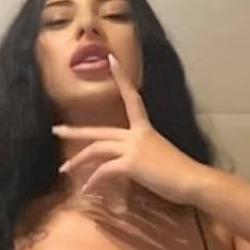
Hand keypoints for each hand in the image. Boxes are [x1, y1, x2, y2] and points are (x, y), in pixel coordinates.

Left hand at [52, 53, 204, 205]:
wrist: (192, 180)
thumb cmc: (180, 173)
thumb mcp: (159, 157)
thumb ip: (144, 156)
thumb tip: (133, 165)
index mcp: (145, 129)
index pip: (132, 98)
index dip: (121, 79)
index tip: (111, 60)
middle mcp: (137, 135)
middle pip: (99, 131)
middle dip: (76, 131)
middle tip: (56, 130)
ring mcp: (133, 148)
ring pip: (97, 150)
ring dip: (78, 160)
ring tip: (64, 169)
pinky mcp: (131, 164)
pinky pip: (104, 171)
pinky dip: (93, 181)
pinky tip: (86, 189)